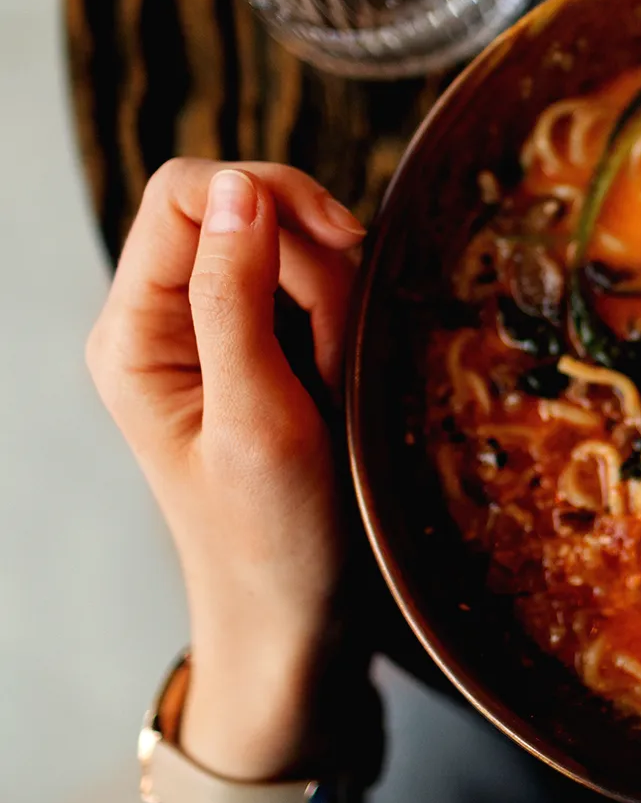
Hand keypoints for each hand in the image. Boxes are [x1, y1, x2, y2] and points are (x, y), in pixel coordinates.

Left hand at [87, 161, 365, 780]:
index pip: (186, 194)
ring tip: (339, 379)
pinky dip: (344, 320)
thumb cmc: (273, 537)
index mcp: (134, 333)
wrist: (297, 613)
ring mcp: (213, 334)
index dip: (268, 196)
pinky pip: (313, 291)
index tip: (342, 245)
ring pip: (289, 248)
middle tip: (339, 347)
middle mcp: (163, 321)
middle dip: (313, 260)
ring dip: (336, 298)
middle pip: (244, 212)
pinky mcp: (259, 350)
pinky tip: (344, 378)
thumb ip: (236, 299)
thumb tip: (241, 189)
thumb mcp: (258, 418)